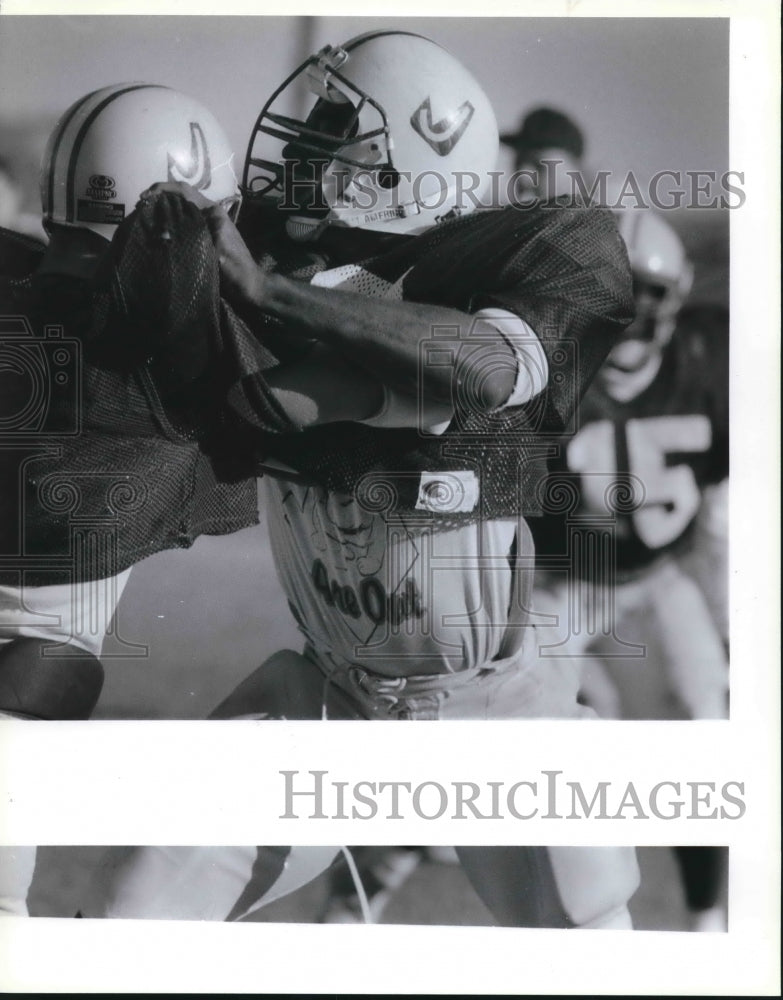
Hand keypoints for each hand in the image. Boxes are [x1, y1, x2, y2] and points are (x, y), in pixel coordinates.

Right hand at [139, 181, 264, 306]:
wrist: (250, 287)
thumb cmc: (237, 270)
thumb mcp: (217, 251)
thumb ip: (196, 237)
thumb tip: (168, 228)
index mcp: (213, 212)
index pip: (184, 191)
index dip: (163, 189)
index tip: (144, 197)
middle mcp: (208, 216)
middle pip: (179, 199)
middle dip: (158, 200)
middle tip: (140, 210)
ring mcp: (205, 227)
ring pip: (179, 212)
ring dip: (162, 213)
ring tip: (144, 220)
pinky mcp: (203, 240)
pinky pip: (182, 227)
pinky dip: (169, 227)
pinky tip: (158, 234)